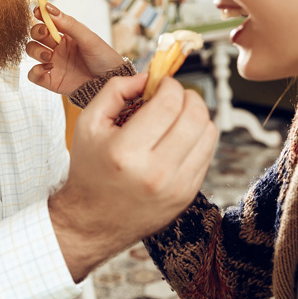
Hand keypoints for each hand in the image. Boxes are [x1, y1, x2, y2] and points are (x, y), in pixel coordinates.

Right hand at [26, 3, 125, 95]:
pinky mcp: (51, 80)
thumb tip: (48, 8)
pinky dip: (35, 71)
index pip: (47, 21)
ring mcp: (53, 63)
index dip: (40, 15)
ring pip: (32, 51)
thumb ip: (69, 24)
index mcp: (66, 35)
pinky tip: (48, 68)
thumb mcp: (89, 38)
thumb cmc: (104, 58)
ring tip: (49, 55)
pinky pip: (33, 75)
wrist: (109, 83)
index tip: (38, 11)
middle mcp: (57, 48)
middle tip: (45, 34)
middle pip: (36, 35)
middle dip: (36, 32)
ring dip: (35, 50)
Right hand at [49, 73, 216, 280]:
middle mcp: (155, 173)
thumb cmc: (89, 169)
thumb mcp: (88, 123)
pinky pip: (207, 153)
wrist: (93, 222)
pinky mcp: (187, 195)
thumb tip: (148, 76)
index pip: (169, 104)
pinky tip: (177, 138)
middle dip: (188, 95)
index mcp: (126, 153)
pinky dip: (197, 138)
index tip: (161, 83)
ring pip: (209, 133)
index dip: (170, 85)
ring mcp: (176, 187)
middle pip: (196, 116)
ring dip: (196, 115)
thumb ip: (116, 90)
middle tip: (174, 95)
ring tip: (176, 115)